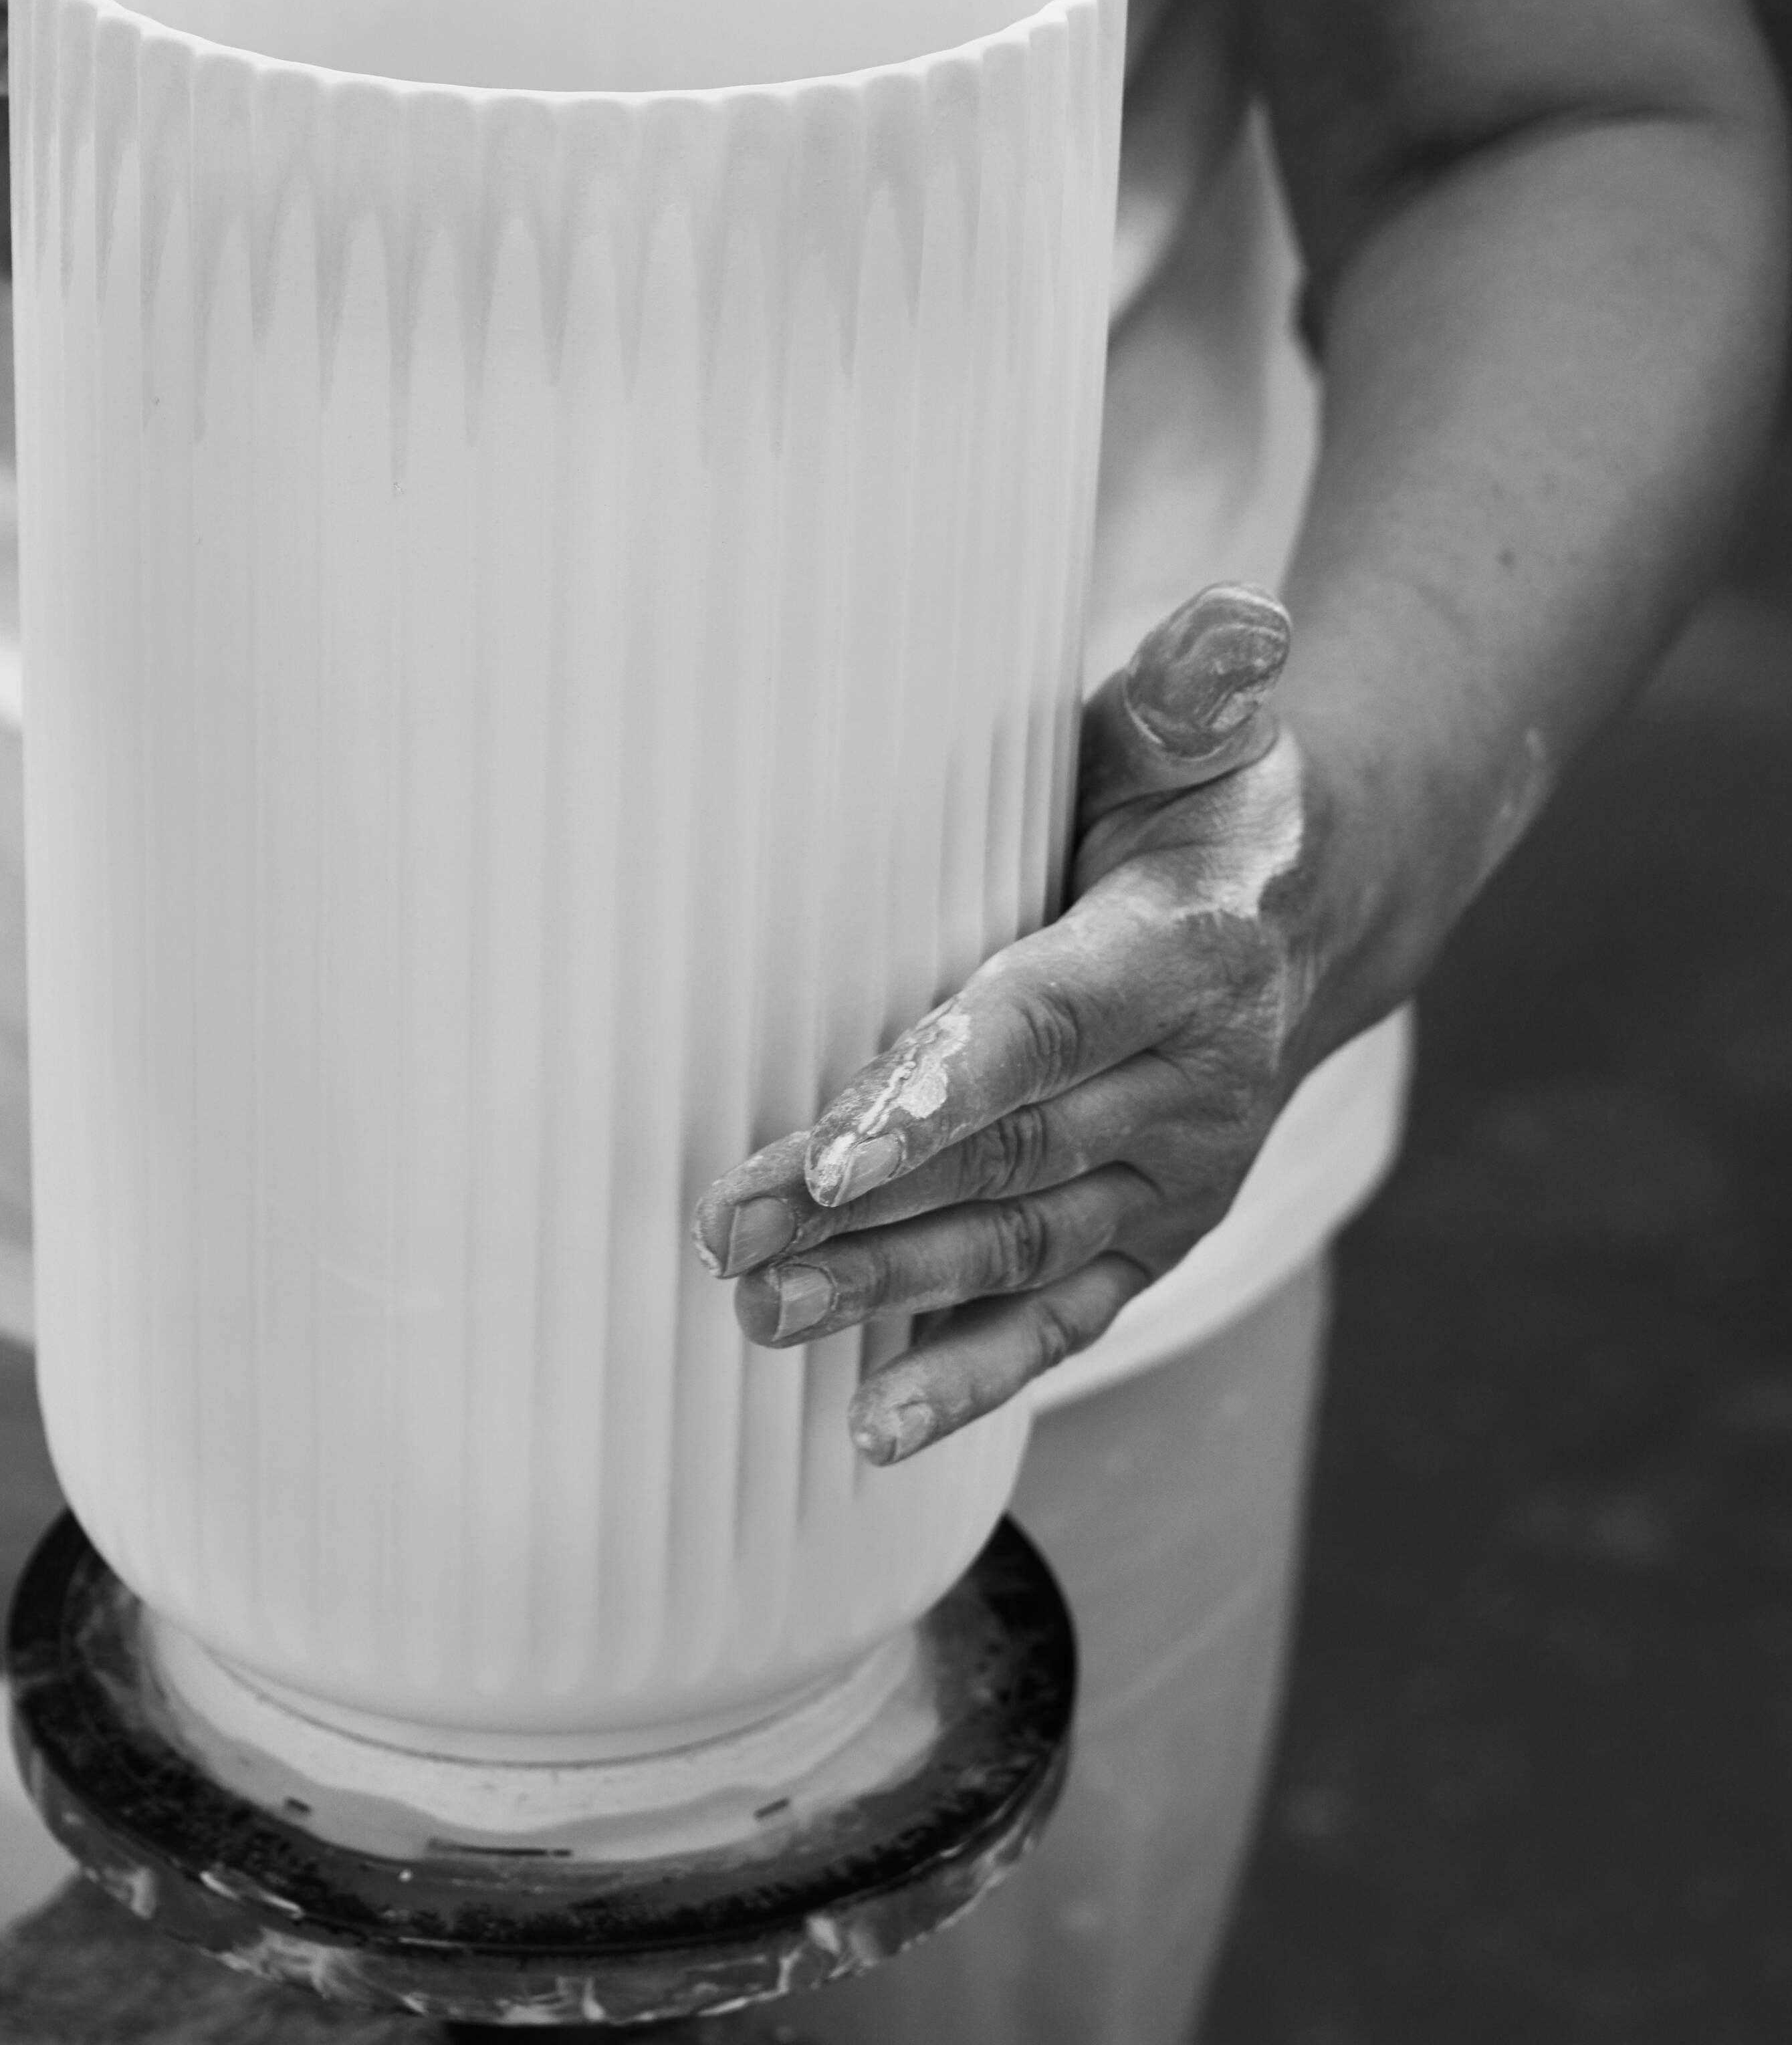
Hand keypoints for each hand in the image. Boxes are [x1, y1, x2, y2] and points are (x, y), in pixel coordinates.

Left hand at [691, 585, 1332, 1460]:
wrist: (1318, 914)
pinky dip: (971, 1380)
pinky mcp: (1152, 1240)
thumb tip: (1238, 617)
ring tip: (757, 1315)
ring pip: (1015, 1246)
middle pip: (1004, 1156)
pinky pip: (1061, 1320)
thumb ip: (1197, 681)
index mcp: (1182, 953)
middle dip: (861, 1207)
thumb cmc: (1204, 806)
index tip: (834, 1143)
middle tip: (726, 1233)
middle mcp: (1189, 1085)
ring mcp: (1172, 1178)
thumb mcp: (1195, 727)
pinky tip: (874, 1428)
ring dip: (884, 1292)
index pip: (1042, 1027)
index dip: (938, 1089)